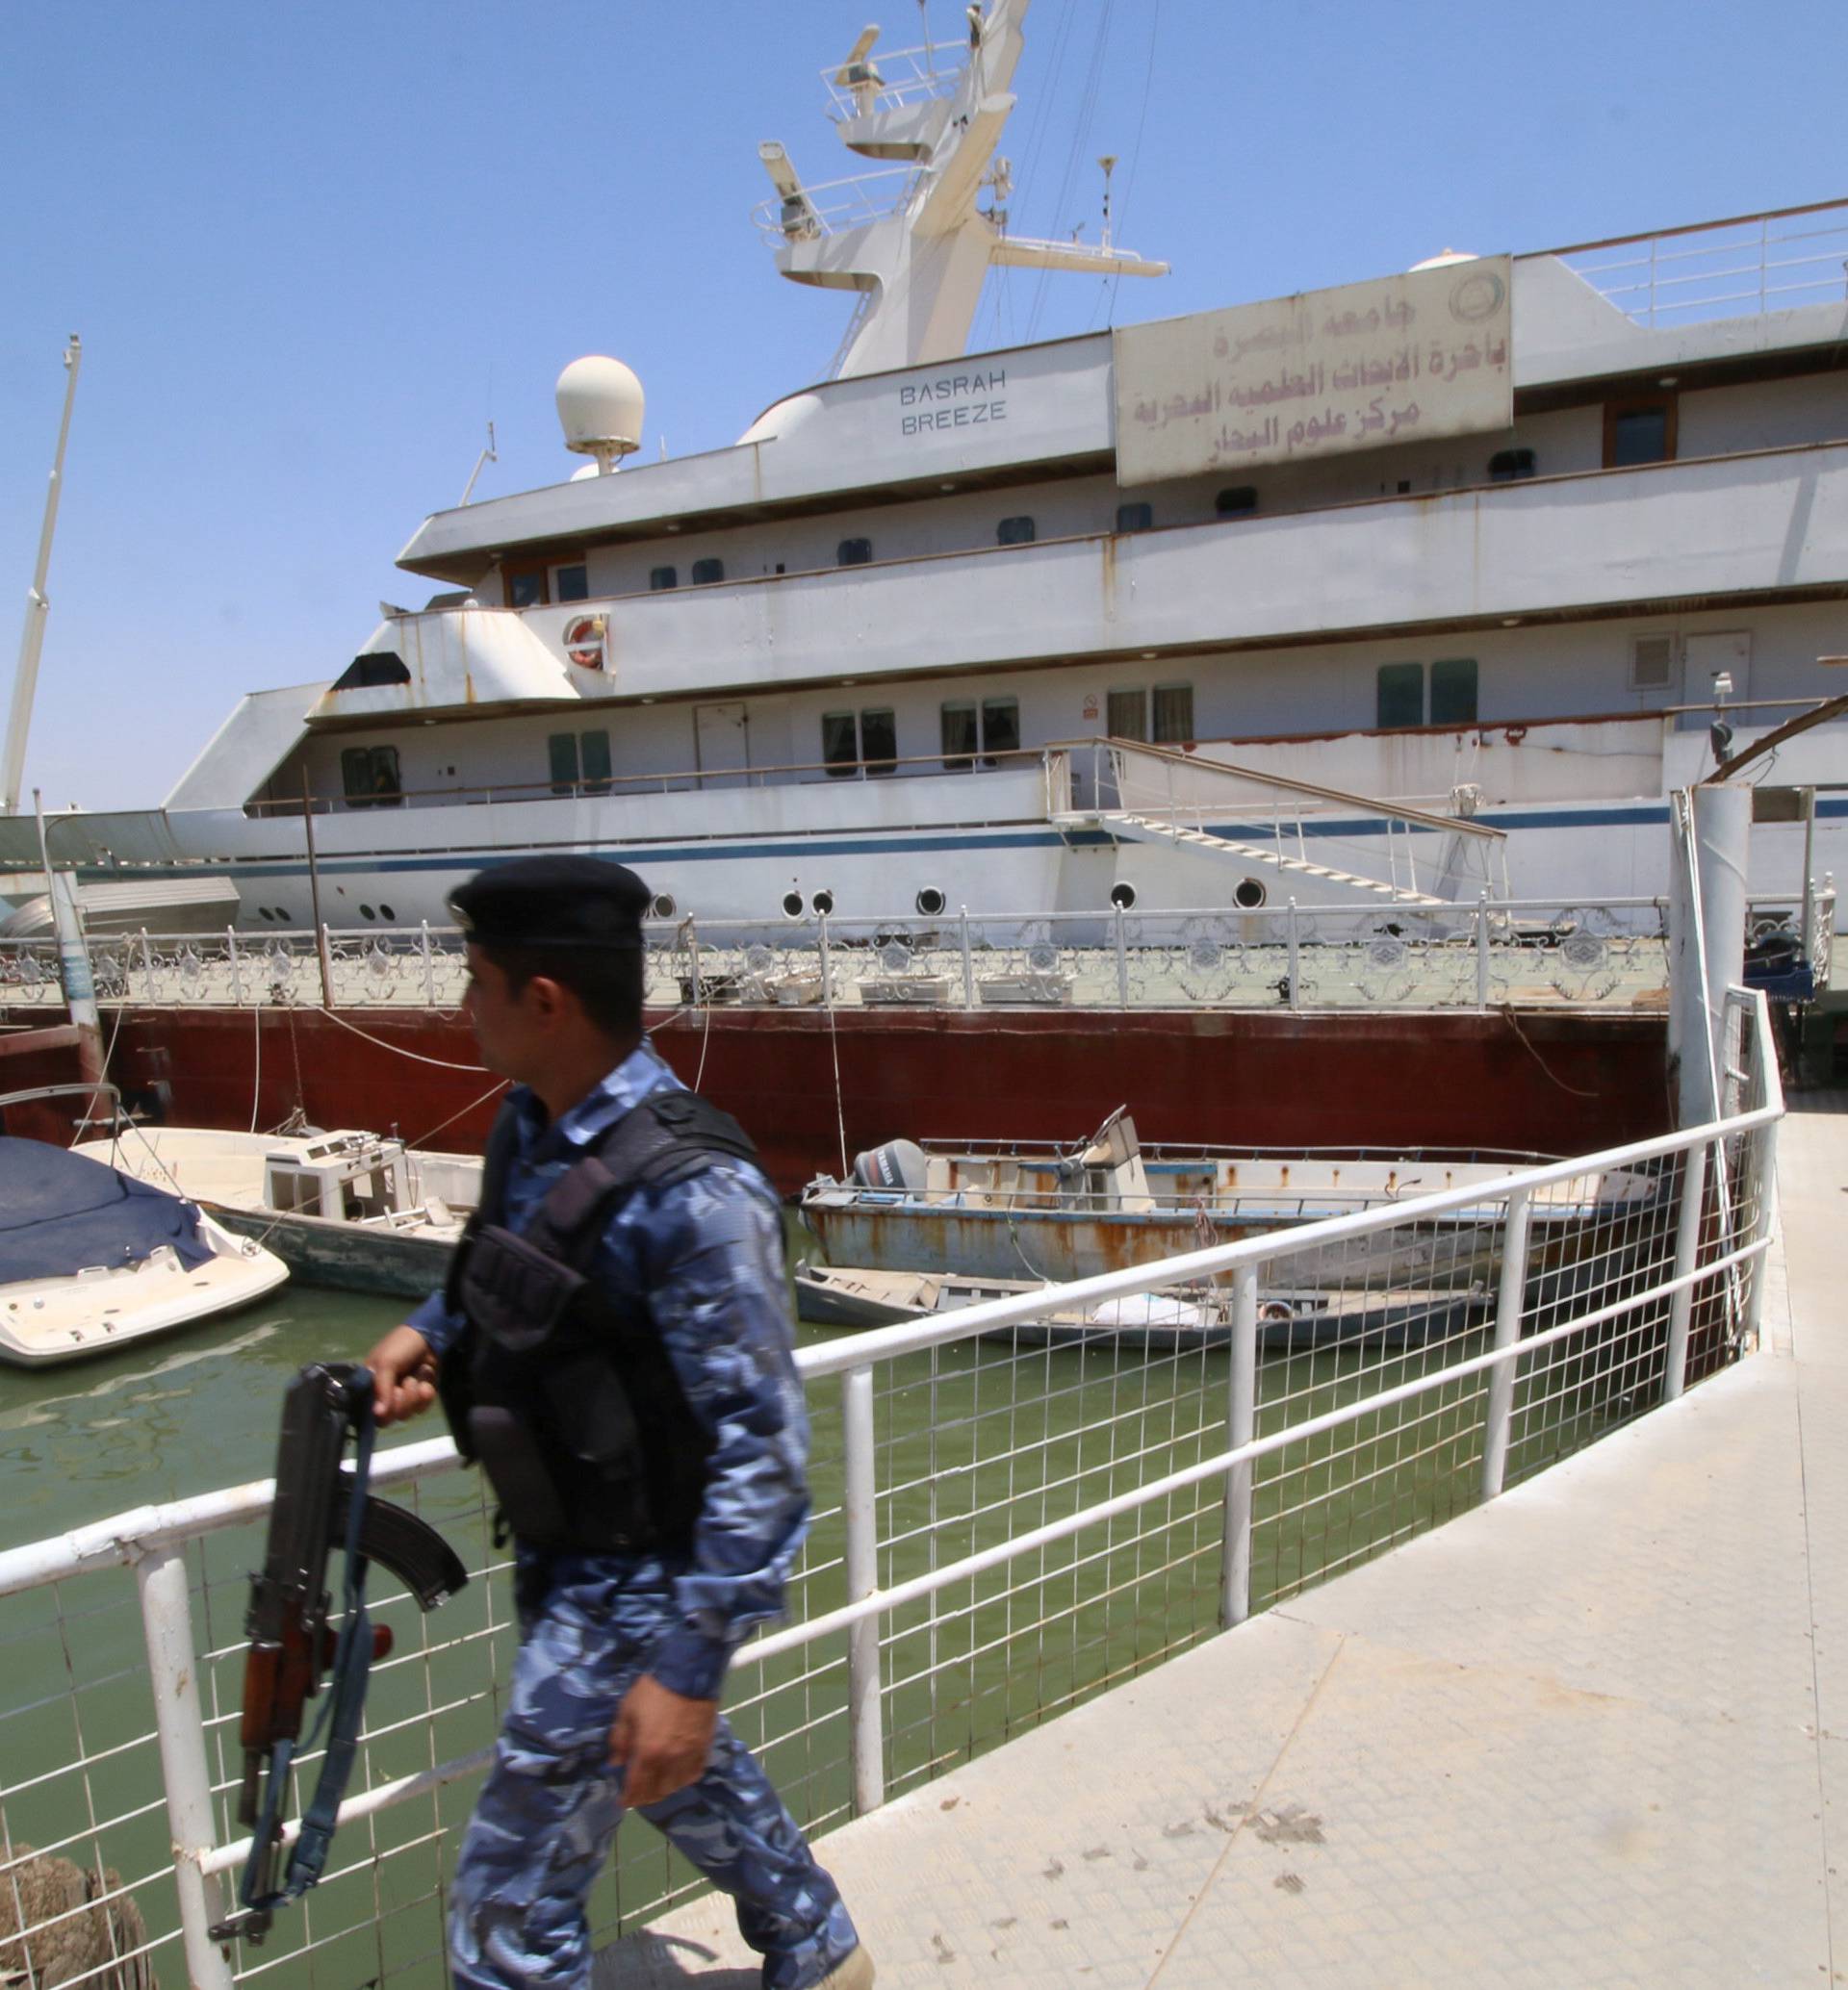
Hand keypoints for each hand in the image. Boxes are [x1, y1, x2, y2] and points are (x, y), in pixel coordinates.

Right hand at [365, 1326, 438, 1426]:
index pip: (371, 1414)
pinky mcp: (420, 1398)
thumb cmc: (401, 1347)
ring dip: (414, 1393)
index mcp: (370, 1388)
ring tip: (416, 1375)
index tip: (392, 1394)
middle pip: (391, 1417)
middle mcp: (385, 1397)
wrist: (429, 1338)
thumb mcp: (386, 1363)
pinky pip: (422, 1408)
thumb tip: (378, 1414)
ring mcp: (403, 1398)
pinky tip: (426, 1383)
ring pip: (407, 1414)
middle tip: (406, 1381)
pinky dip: (426, 1395)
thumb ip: (381, 1389)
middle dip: (402, 1399)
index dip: (383, 1410)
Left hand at [609, 1675, 717, 1807]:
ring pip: (676, 1786)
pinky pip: (694, 1773)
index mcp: (647, 1752)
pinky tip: (678, 1774)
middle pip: (656, 1791)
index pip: (636, 1786)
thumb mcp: (627, 1710)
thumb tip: (615, 1762)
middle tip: (638, 1794)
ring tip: (657, 1785)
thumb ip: (618, 1739)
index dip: (628, 1798)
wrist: (687, 1674)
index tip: (622, 1801)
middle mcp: (669, 1760)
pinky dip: (684, 1779)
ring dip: (664, 1789)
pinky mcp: (703, 1748)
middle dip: (644, 1797)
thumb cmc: (653, 1691)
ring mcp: (688, 1756)